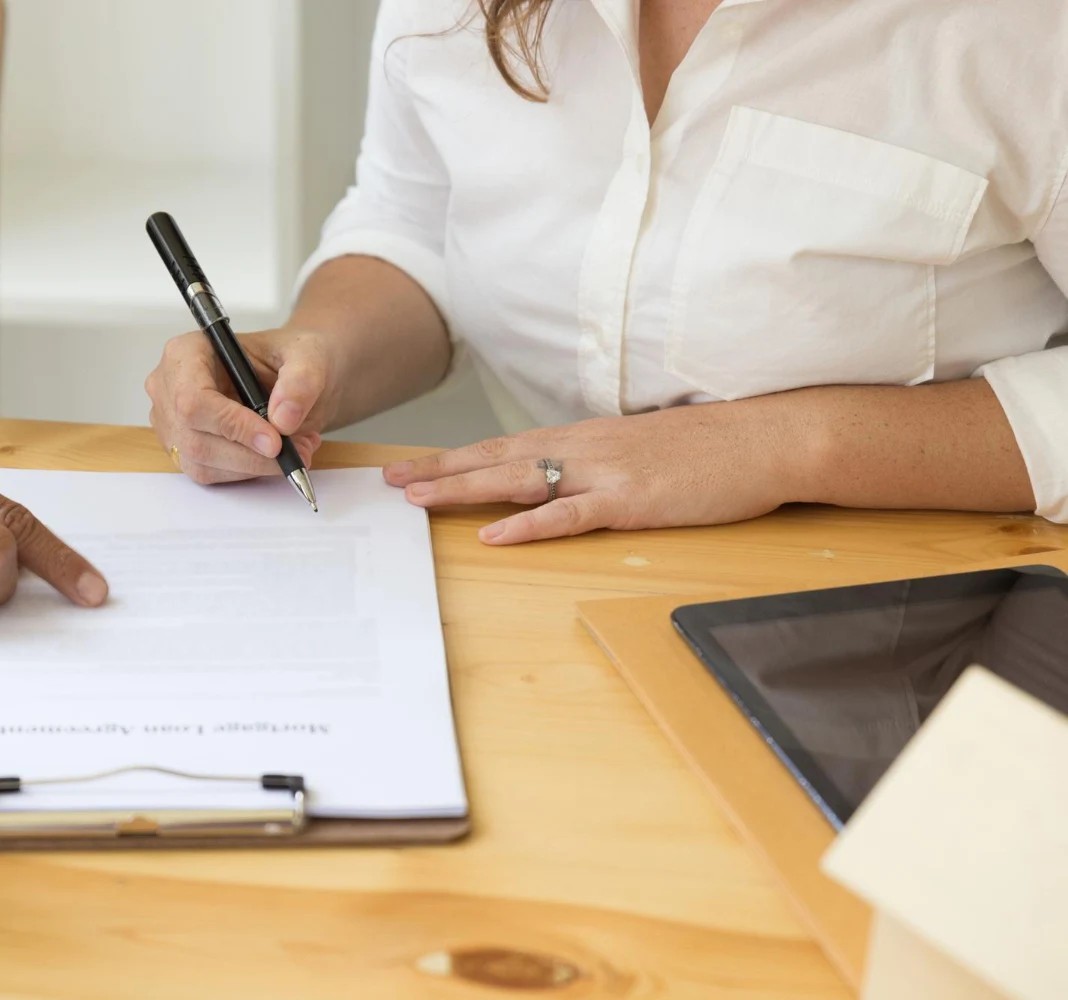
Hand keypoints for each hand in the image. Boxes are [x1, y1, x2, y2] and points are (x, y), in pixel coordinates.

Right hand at [145, 328, 333, 483]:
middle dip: (251, 454)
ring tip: (297, 449)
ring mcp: (173, 421)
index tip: (274, 441)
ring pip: (203, 462)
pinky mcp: (185, 448)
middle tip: (297, 451)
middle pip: (196, 438)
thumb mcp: (307, 356)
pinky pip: (211, 474)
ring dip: (255, 466)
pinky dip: (249, 471)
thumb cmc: (289, 357)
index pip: (193, 399)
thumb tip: (283, 419)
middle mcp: (170, 387)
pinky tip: (275, 455)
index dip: (232, 425)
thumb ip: (300, 381)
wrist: (292, 376)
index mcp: (187, 352)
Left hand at [383, 401, 803, 543]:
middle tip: (389, 481)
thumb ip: (596, 462)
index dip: (453, 458)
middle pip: (495, 458)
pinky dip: (528, 526)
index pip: (503, 446)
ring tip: (418, 498)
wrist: (766, 438)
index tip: (411, 466)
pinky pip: (568, 515)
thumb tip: (562, 478)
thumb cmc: (708, 447)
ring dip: (464, 489)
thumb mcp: (638, 448)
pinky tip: (494, 535)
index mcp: (582, 438)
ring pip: (518, 480)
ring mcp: (604, 473)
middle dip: (438, 470)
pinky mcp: (630, 501)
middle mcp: (583, 448)